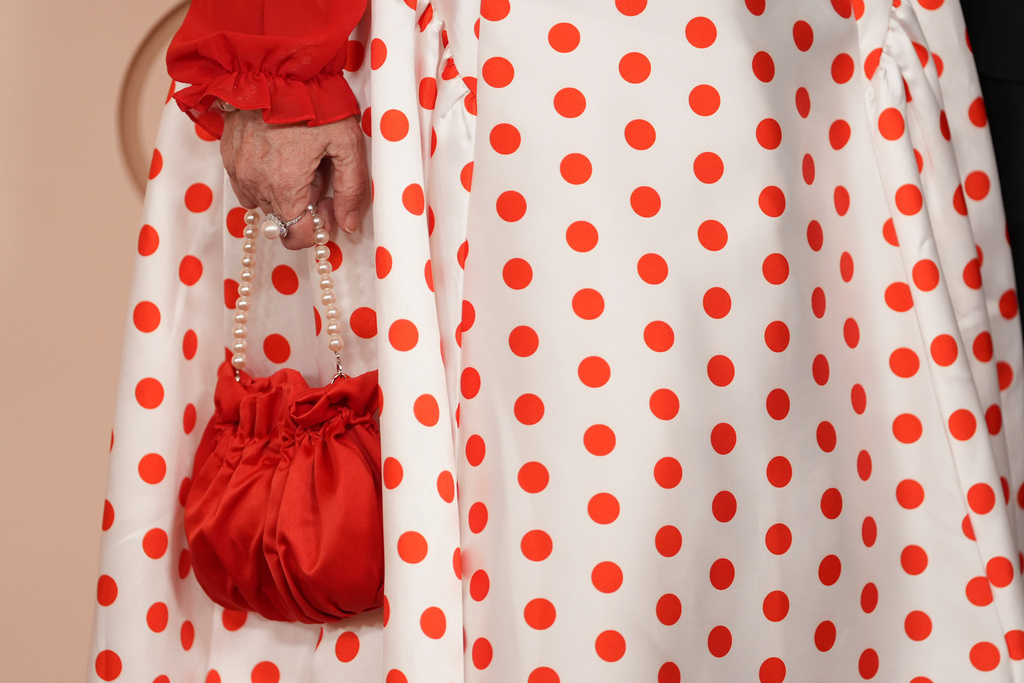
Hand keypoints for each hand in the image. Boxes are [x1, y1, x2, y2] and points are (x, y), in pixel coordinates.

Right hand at [220, 109, 367, 248]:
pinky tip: (278, 155)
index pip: (296, 236)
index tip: (329, 207)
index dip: (317, 228)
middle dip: (303, 204)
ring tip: (298, 160)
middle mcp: (255, 184)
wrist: (275, 65)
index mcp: (285, 187)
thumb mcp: (347, 144)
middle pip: (283, 218)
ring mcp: (237, 170)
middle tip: (318, 172)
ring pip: (264, 202)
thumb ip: (351, 189)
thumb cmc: (316, 102)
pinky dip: (263, 180)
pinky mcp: (227, 155)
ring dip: (283, 192)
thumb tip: (347, 225)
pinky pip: (246, 185)